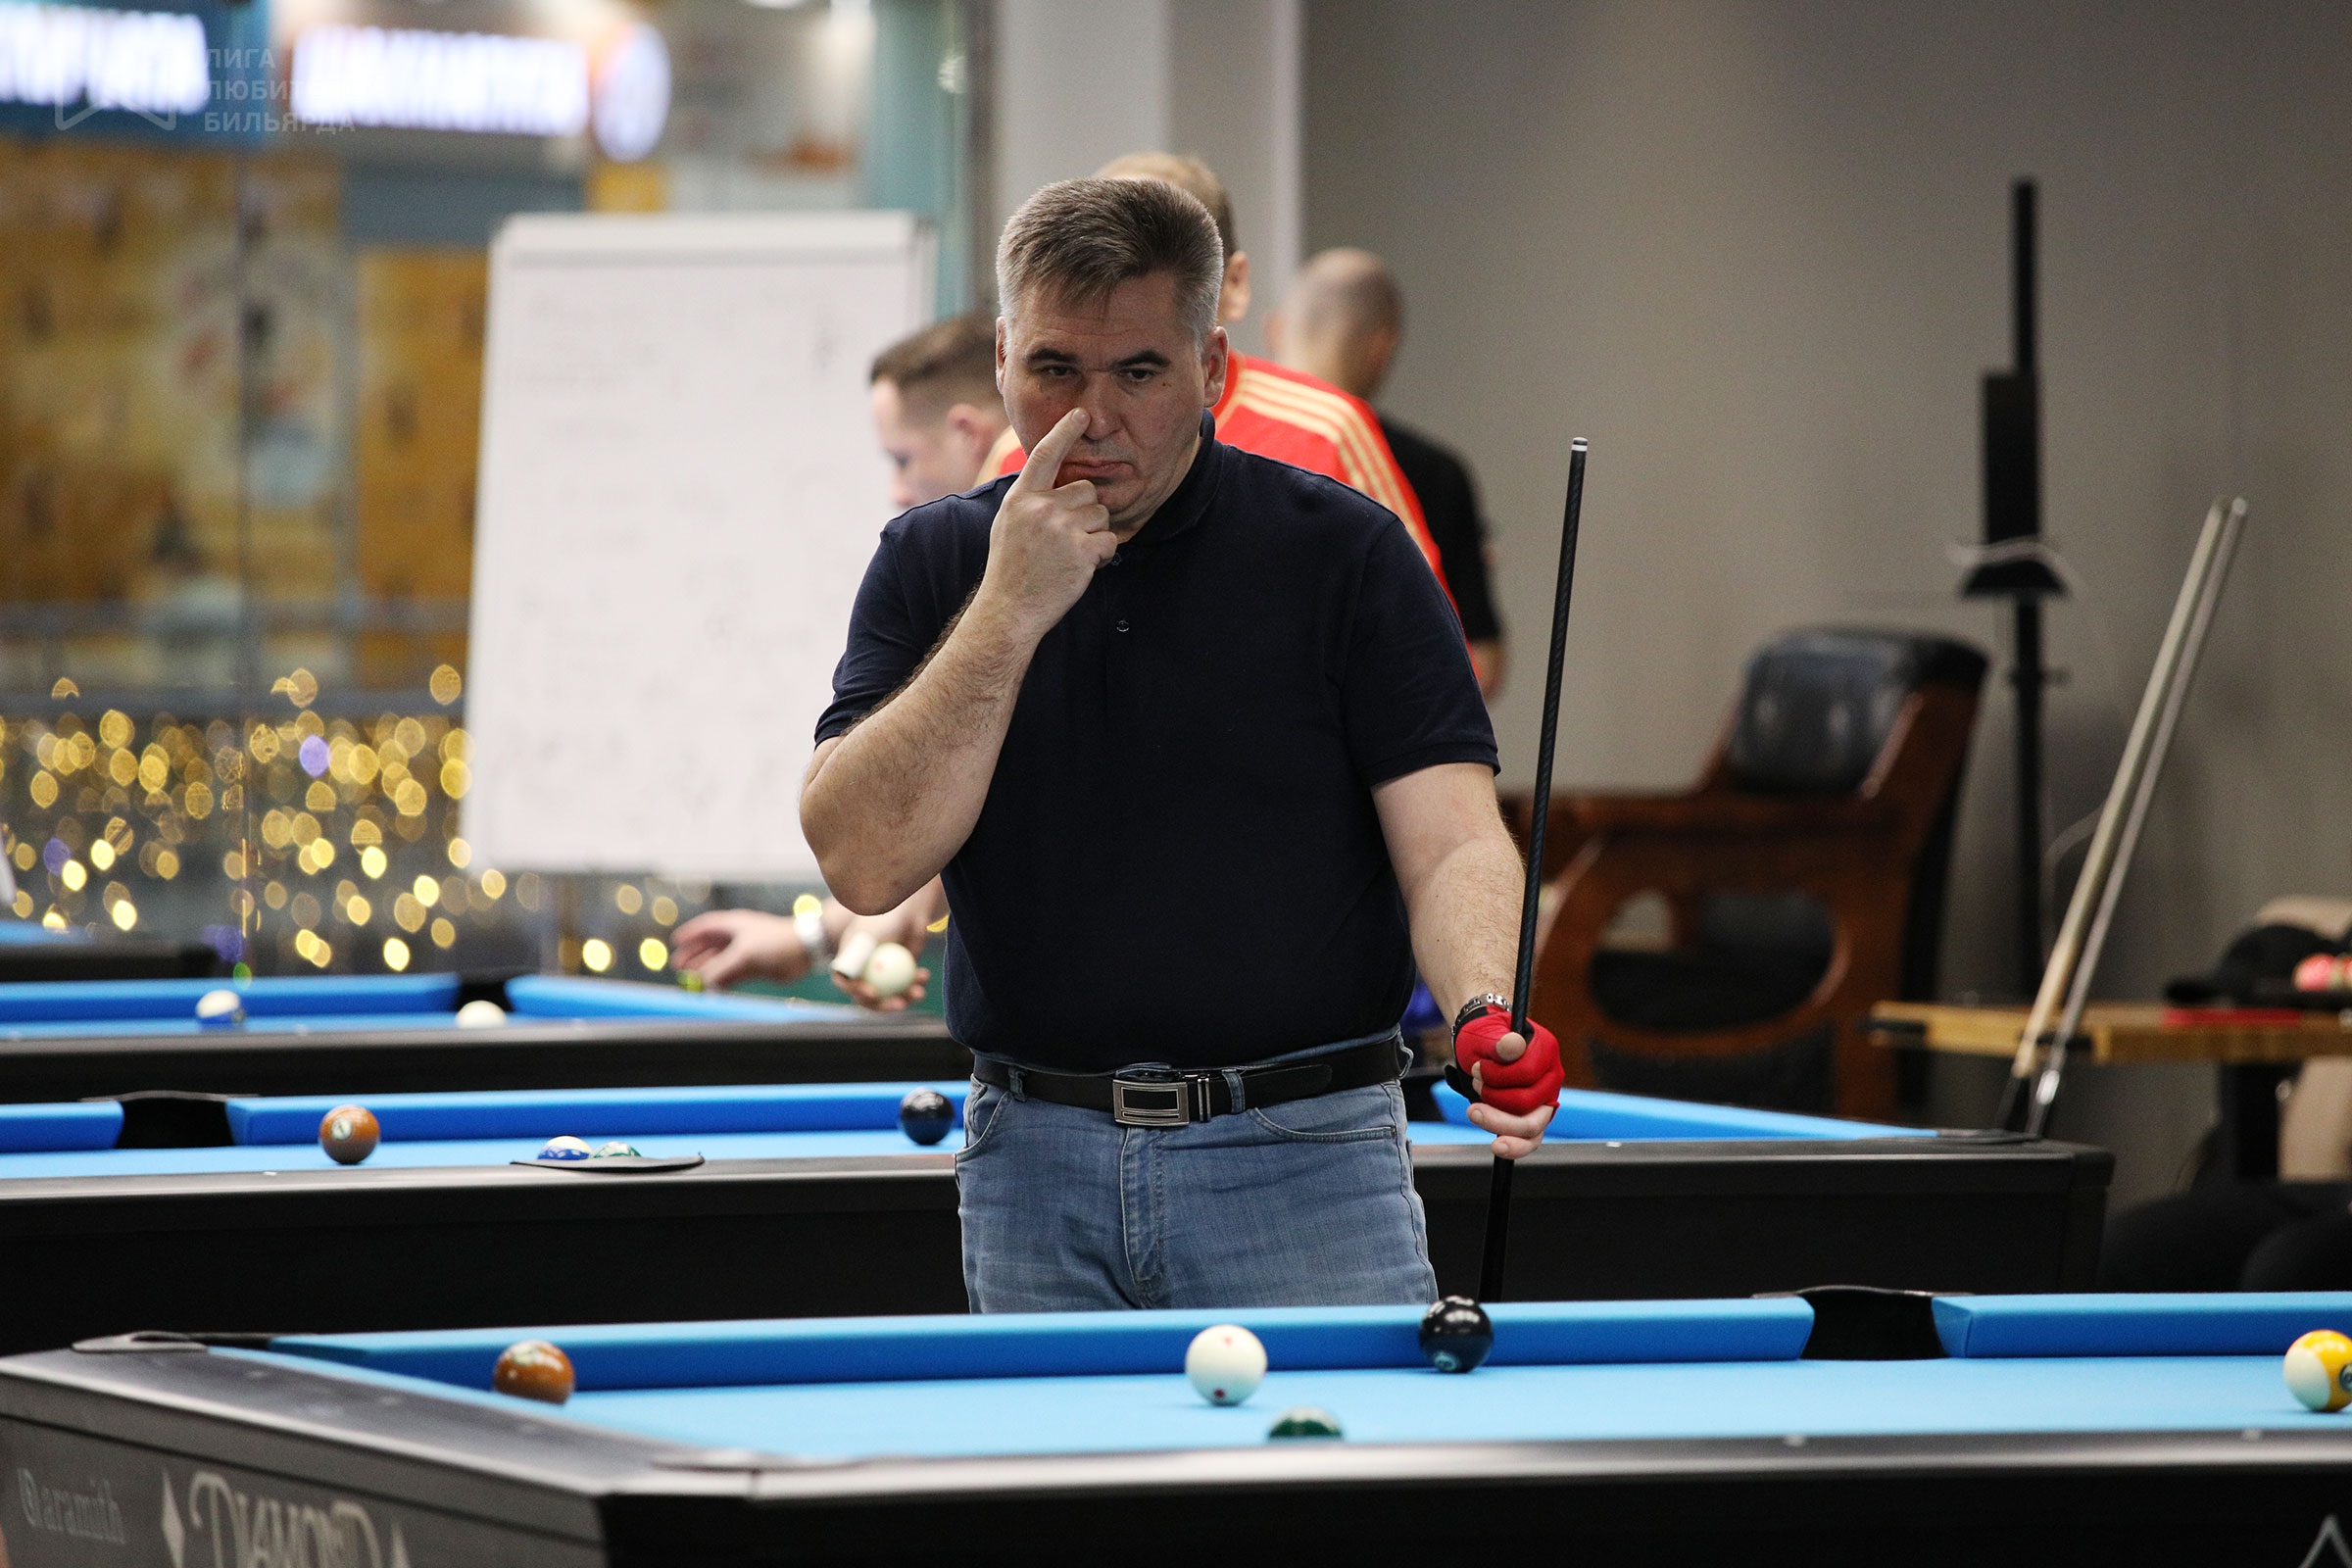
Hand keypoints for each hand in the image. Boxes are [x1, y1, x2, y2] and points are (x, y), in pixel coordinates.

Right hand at [671, 910, 811, 988]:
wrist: (805, 949)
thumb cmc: (774, 943)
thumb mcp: (743, 954)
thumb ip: (721, 967)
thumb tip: (702, 980)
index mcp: (734, 924)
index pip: (706, 926)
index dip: (690, 933)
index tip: (676, 941)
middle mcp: (739, 936)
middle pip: (710, 945)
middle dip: (695, 955)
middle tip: (679, 967)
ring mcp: (747, 951)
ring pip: (721, 961)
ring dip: (707, 970)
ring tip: (691, 979)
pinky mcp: (755, 966)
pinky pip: (733, 974)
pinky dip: (723, 980)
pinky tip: (714, 989)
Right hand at [827, 887, 938, 1011]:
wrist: (908, 908)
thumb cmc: (885, 918)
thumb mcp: (867, 934)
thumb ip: (854, 955)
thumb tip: (846, 979)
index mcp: (849, 960)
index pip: (847, 983)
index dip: (856, 992)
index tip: (873, 993)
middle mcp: (863, 970)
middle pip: (868, 997)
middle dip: (884, 1004)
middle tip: (900, 1003)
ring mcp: (882, 973)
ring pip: (890, 995)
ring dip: (905, 997)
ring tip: (919, 992)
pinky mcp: (900, 973)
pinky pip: (906, 986)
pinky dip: (916, 984)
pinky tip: (925, 976)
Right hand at [975, 408, 1116, 638]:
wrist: (1009, 610)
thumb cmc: (1010, 570)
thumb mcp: (1008, 524)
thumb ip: (1030, 499)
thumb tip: (1051, 480)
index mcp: (1020, 498)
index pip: (1046, 454)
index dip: (1066, 430)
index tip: (1082, 414)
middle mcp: (1040, 508)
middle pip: (1086, 490)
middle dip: (1085, 512)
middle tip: (1067, 539)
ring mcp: (1061, 529)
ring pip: (1101, 515)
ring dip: (1094, 534)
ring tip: (1069, 555)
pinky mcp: (1080, 551)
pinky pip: (1109, 541)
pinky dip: (1102, 555)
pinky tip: (1082, 567)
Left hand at [1454, 1004, 1561, 1158]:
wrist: (1478, 1047)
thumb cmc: (1483, 1037)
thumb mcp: (1486, 1033)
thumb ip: (1500, 1041)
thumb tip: (1512, 1045)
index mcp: (1545, 1051)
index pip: (1526, 1074)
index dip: (1496, 1076)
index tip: (1477, 1069)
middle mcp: (1551, 1079)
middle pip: (1527, 1105)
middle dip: (1493, 1099)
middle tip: (1475, 1085)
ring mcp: (1544, 1102)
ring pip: (1529, 1128)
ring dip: (1497, 1122)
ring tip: (1474, 1111)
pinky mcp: (1534, 1121)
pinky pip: (1530, 1142)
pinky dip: (1513, 1147)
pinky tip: (1497, 1146)